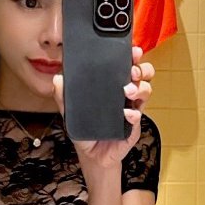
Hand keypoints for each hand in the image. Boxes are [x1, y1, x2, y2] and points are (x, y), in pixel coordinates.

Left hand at [52, 45, 154, 176]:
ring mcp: (132, 108)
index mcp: (113, 85)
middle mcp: (126, 94)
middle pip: (143, 73)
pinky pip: (138, 115)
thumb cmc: (85, 128)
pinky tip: (125, 115)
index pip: (126, 65)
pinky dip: (133, 113)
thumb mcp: (71, 111)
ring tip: (127, 91)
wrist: (92, 154)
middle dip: (141, 68)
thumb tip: (57, 79)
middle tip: (132, 71)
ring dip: (139, 88)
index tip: (132, 50)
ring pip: (146, 90)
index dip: (132, 56)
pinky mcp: (134, 125)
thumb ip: (63, 95)